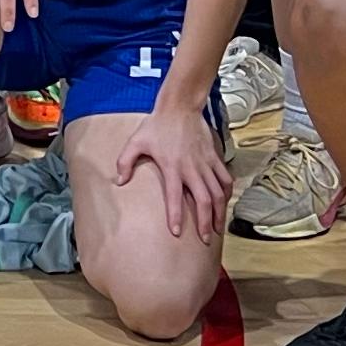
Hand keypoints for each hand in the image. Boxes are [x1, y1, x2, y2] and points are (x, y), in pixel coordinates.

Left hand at [94, 100, 234, 239]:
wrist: (180, 107)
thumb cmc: (156, 125)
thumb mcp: (136, 142)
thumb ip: (125, 162)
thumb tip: (118, 181)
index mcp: (172, 167)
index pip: (174, 197)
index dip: (176, 216)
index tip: (176, 232)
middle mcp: (192, 168)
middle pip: (203, 200)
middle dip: (206, 222)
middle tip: (206, 239)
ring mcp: (206, 163)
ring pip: (218, 193)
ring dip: (219, 212)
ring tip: (218, 228)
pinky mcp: (214, 157)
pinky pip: (225, 178)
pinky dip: (227, 192)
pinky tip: (224, 203)